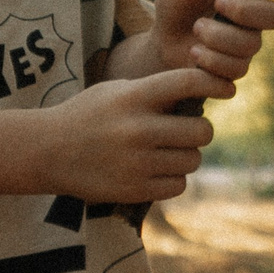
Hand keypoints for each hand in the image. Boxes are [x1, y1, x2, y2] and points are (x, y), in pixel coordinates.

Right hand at [38, 66, 222, 202]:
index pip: (187, 82)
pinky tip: (156, 170)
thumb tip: (206, 90)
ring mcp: (136, 162)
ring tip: (167, 151)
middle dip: (199, 130)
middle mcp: (138, 129)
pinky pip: (178, 185)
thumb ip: (156, 90)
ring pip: (193, 160)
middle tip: (186, 130)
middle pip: (202, 130)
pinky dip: (173, 178)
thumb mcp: (117, 90)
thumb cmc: (89, 114)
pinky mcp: (134, 190)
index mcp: (134, 97)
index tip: (226, 89)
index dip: (214, 83)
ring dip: (187, 155)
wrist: (46, 151)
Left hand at [149, 0, 273, 82]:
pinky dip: (211, 59)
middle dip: (245, 11)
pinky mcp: (235, 68)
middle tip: (218, 3)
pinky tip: (195, 52)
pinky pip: (236, 68)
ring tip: (197, 29)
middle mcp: (255, 17)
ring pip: (251, 44)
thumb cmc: (176, 5)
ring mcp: (247, 44)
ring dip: (219, 35)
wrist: (159, 42)